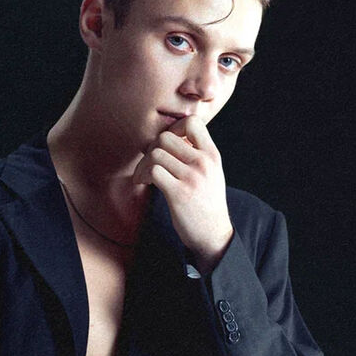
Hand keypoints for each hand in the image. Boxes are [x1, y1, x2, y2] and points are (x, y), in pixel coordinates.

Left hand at [132, 115, 232, 273]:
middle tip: (149, 164)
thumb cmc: (206, 202)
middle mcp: (204, 163)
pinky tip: (143, 183)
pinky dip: (142, 176)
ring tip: (143, 176)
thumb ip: (196, 153)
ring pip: (155, 154)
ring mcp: (192, 178)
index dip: (173, 128)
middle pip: (165, 137)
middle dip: (151, 149)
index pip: (192, 122)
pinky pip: (153, 172)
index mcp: (212, 154)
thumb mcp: (210, 172)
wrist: (213, 234)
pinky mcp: (178, 193)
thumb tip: (169, 136)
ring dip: (142, 165)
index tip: (166, 146)